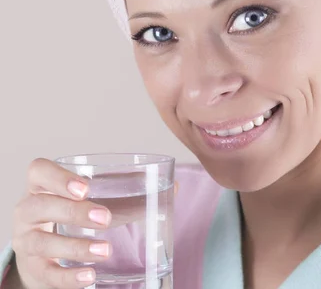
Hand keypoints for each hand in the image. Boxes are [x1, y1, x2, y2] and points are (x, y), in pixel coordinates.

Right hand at [11, 158, 112, 288]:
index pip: (38, 171)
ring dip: (76, 246)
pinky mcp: (33, 268)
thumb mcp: (86, 196)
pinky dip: (68, 277)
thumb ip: (121, 187)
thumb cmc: (70, 213)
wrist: (43, 250)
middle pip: (40, 206)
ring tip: (105, 250)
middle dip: (73, 212)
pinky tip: (90, 276)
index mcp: (41, 185)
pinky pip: (46, 273)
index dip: (58, 177)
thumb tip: (167, 183)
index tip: (85, 187)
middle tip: (105, 218)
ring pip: (42, 242)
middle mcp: (28, 210)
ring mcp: (26, 240)